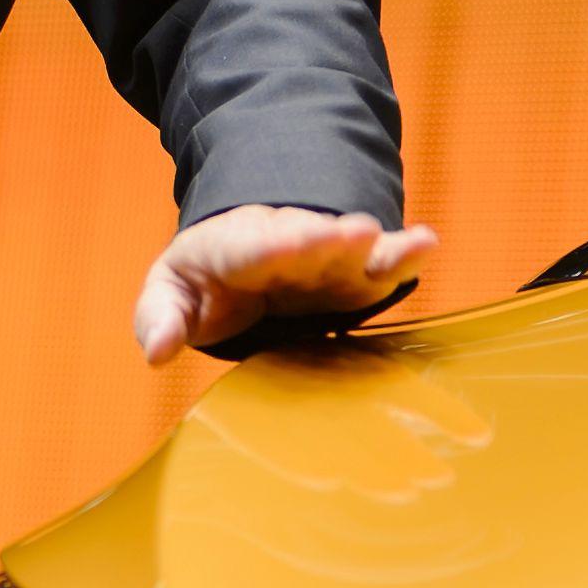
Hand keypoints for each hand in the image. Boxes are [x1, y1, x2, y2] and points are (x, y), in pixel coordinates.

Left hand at [133, 204, 439, 363]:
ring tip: (413, 243)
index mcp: (235, 249)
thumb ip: (160, 319)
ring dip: (378, 249)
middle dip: (332, 240)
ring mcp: (324, 259)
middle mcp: (286, 245)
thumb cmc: (202, 282)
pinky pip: (381, 264)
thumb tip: (157, 353)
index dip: (273, 249)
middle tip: (358, 234)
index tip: (290, 246)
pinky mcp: (352, 277)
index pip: (253, 249)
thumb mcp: (170, 294)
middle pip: (311, 241)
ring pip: (352, 251)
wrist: (241, 256)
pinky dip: (406, 255)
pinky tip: (429, 244)